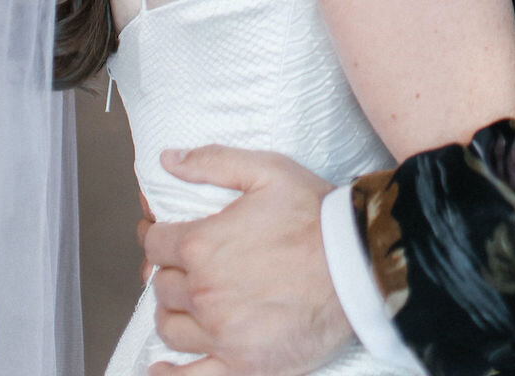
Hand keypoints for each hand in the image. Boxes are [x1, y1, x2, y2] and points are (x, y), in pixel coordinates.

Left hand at [140, 146, 353, 375]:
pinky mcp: (241, 366)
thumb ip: (213, 161)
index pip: (156, 243)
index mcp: (203, 245)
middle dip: (169, 272)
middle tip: (184, 266)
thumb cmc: (315, 216)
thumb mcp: (267, 170)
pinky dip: (169, 375)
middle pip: (162, 286)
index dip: (155, 235)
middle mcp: (204, 293)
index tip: (161, 235)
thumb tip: (167, 159)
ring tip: (186, 303)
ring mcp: (221, 334)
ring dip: (172, 313)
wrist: (359, 264)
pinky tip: (161, 369)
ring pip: (170, 328)